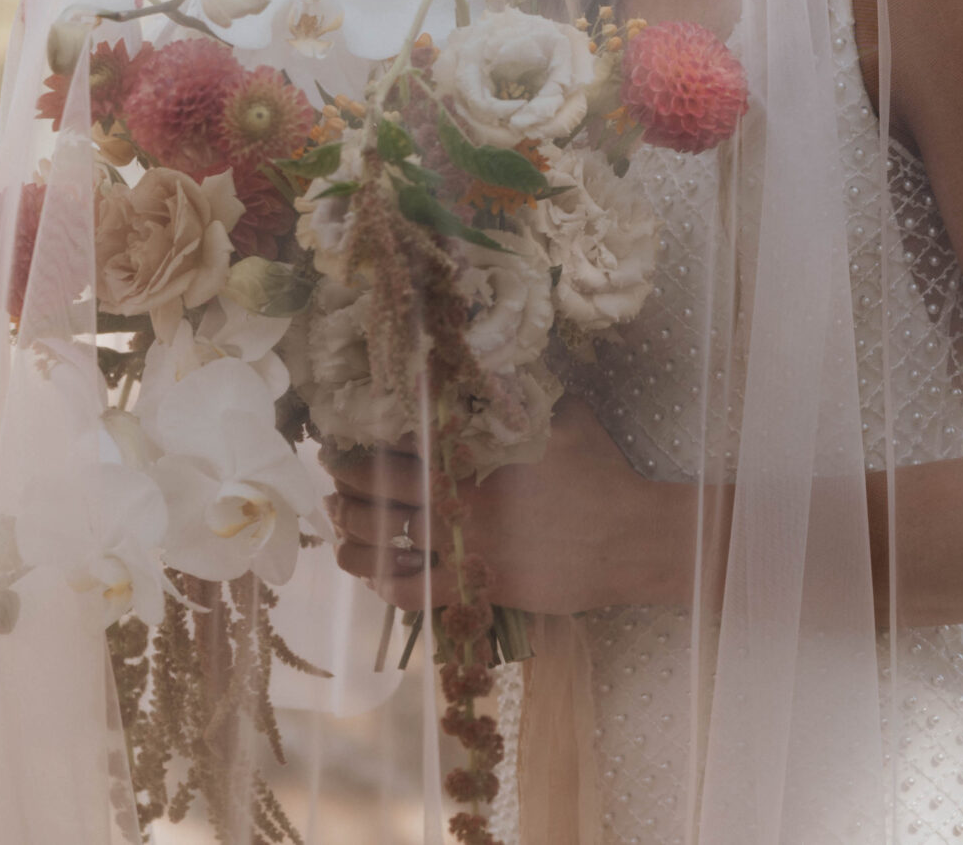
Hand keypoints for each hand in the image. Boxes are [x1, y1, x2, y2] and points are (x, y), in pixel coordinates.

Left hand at [323, 397, 675, 616]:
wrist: (629, 536)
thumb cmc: (600, 471)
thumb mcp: (562, 416)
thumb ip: (517, 397)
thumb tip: (489, 370)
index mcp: (474, 452)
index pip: (398, 444)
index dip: (363, 443)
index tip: (342, 441)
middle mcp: (459, 499)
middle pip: (378, 492)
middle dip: (346, 486)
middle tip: (333, 481)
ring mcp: (464, 548)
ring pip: (384, 546)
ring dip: (352, 540)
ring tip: (341, 534)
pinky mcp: (475, 588)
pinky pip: (412, 593)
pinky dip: (386, 585)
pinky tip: (378, 577)